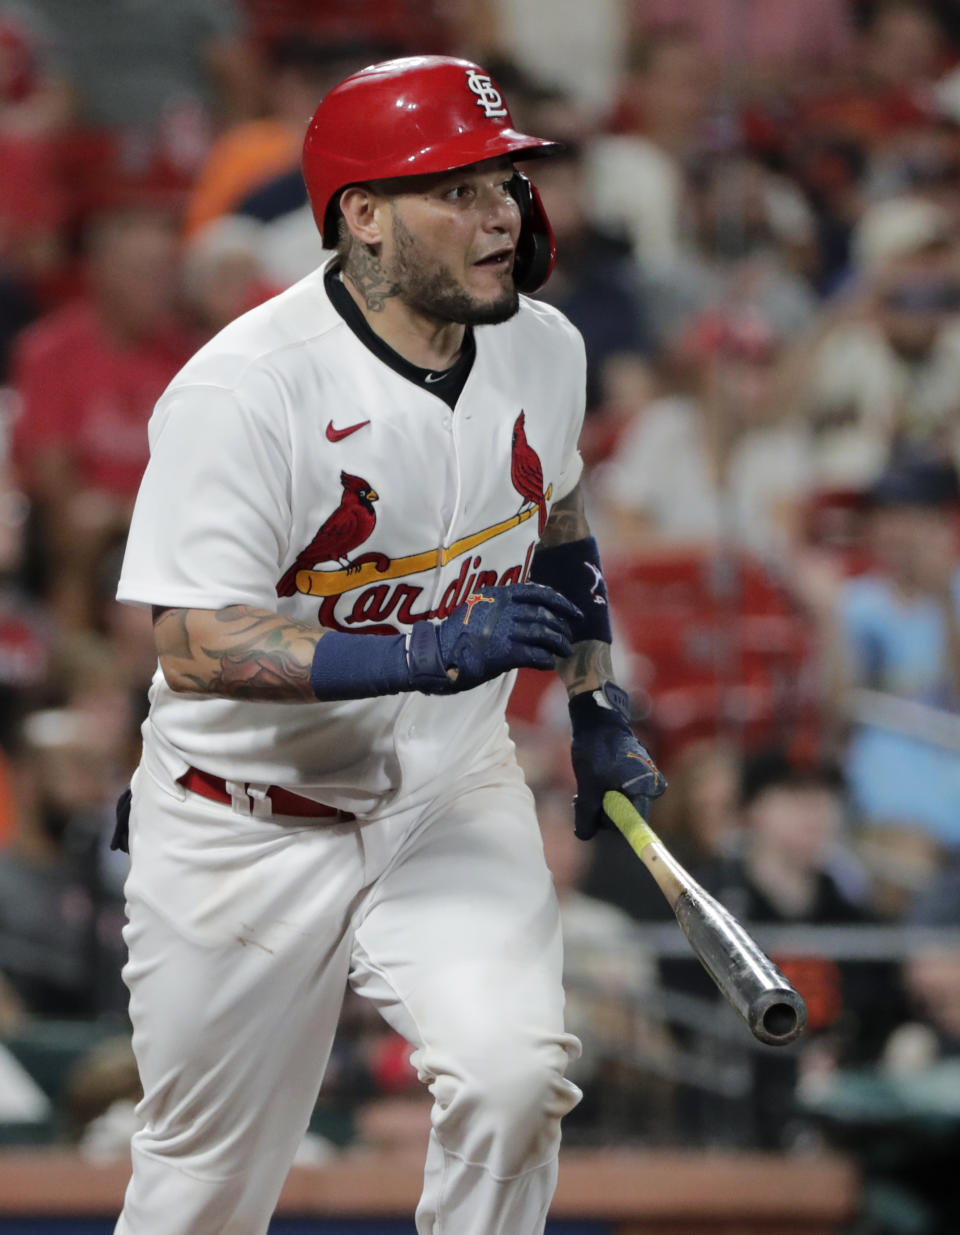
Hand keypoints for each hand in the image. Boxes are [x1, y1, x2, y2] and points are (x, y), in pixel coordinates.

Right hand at [407, 583, 580, 693]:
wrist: (437, 654)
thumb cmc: (455, 634)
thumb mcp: (477, 606)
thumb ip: (500, 605)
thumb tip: (526, 610)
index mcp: (499, 595)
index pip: (538, 593)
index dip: (561, 602)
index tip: (574, 612)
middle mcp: (504, 609)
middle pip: (545, 614)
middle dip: (562, 626)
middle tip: (569, 637)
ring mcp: (505, 630)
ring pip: (544, 634)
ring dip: (559, 644)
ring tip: (565, 651)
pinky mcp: (505, 653)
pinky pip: (536, 654)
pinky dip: (546, 659)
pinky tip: (549, 663)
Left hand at [569, 682, 666, 839]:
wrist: (600, 721)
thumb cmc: (595, 749)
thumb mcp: (587, 784)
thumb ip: (586, 813)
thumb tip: (584, 835)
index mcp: (646, 789)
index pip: (631, 825)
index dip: (610, 824)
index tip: (593, 818)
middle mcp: (653, 786)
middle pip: (626, 816)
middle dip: (602, 811)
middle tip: (582, 798)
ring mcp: (648, 780)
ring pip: (622, 805)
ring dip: (602, 801)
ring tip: (588, 785)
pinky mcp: (640, 775)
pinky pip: (623, 794)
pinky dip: (608, 792)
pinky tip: (596, 780)